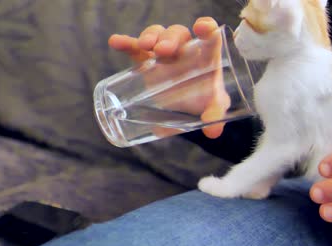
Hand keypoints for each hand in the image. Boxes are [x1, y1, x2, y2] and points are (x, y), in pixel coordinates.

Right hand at [108, 17, 227, 138]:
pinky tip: (116, 42)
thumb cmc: (206, 102)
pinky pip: (135, 48)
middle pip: (178, 34)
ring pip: (158, 35)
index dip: (207, 28)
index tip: (202, 28)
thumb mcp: (214, 108)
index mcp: (206, 58)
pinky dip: (126, 43)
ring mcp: (164, 54)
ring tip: (144, 46)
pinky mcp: (146, 61)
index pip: (210, 37)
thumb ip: (215, 115)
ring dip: (150, 36)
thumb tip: (213, 131)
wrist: (186, 109)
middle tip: (163, 50)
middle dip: (170, 38)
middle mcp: (185, 51)